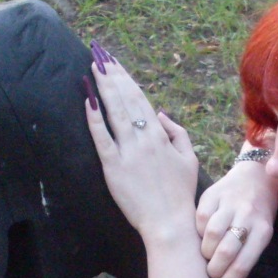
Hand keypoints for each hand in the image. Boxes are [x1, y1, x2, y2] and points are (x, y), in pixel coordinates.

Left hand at [84, 43, 198, 244]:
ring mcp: (128, 153)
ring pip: (114, 113)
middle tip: (98, 54)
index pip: (140, 100)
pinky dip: (94, 118)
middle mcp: (144, 140)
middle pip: (125, 100)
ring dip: (103, 87)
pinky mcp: (114, 168)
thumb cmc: (180, 194)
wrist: (170, 223)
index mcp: (161, 136)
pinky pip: (102, 139)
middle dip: (111, 75)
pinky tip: (88, 100)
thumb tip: (160, 113)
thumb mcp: (189, 160)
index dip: (125, 79)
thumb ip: (178, 133)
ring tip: (93, 67)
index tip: (114, 63)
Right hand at [196, 153, 277, 277]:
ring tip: (206, 256)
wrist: (256, 179)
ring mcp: (230, 203)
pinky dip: (198, 232)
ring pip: (210, 235)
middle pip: (225, 252)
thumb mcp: (258, 240)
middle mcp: (248, 216)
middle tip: (210, 274)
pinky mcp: (212, 194)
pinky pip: (200, 218)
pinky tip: (203, 235)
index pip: (242, 265)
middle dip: (213, 270)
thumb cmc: (257, 219)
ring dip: (204, 252)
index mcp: (263, 232)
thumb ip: (242, 267)